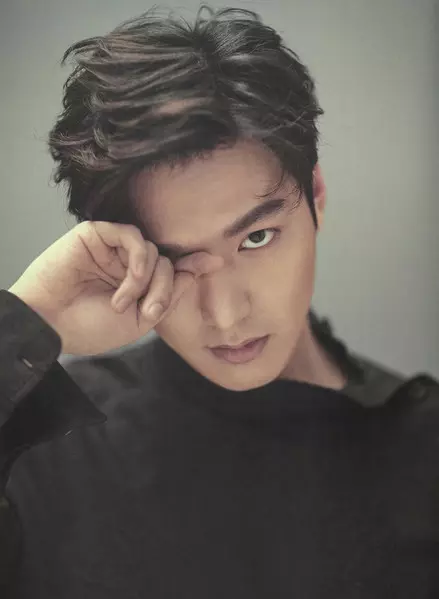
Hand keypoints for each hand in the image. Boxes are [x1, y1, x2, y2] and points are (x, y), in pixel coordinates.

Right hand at [8, 221, 222, 354]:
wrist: (51, 325)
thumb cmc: (91, 327)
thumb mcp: (142, 319)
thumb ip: (171, 292)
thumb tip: (200, 268)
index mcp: (137, 284)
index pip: (171, 269)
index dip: (193, 265)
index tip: (217, 261)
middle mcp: (127, 264)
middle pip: (167, 264)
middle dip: (165, 289)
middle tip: (148, 311)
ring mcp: (113, 249)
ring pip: (153, 252)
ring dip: (147, 281)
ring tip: (123, 303)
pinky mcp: (97, 235)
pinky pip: (132, 236)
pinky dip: (139, 257)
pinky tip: (130, 276)